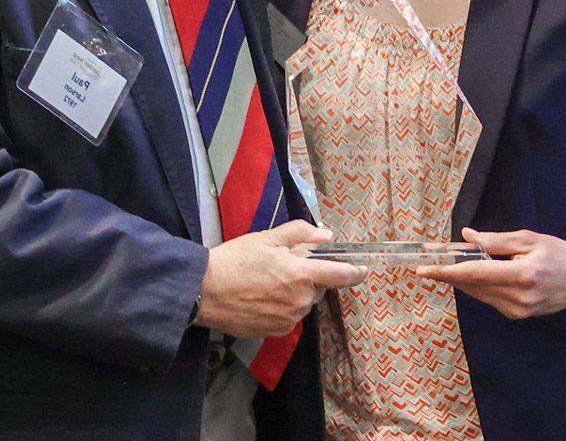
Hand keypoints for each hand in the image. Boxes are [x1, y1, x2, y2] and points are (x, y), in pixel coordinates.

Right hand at [196, 221, 365, 337]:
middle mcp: (300, 301)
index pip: (340, 275)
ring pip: (302, 304)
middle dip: (308, 278)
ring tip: (267, 283)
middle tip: (283, 267)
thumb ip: (300, 234)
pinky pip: (288, 317)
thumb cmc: (235, 260)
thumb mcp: (267, 238)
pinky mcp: (274, 332)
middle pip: (317, 289)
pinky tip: (261, 298)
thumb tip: (326, 235)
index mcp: (301, 275)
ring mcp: (288, 319)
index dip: (354, 272)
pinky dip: (281, 307)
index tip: (361, 270)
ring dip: (294, 293)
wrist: (204, 291)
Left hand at [416, 227, 565, 319]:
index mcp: (522, 275)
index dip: (446, 272)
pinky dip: (480, 286)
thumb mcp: (528, 239)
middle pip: (473, 286)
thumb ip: (496, 240)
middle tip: (431, 261)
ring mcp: (519, 310)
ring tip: (454, 264)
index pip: (475, 274)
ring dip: (464, 280)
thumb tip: (467, 238)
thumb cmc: (558, 252)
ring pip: (479, 294)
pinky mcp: (518, 316)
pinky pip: (489, 299)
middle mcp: (519, 298)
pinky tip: (481, 275)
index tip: (424, 270)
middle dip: (450, 273)